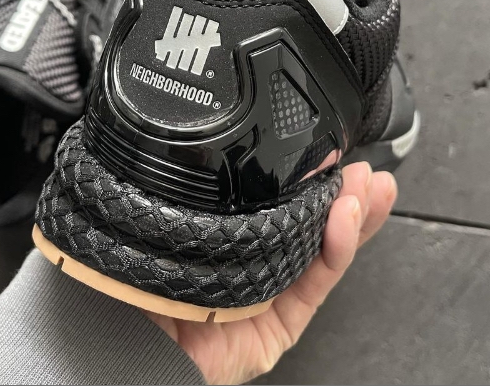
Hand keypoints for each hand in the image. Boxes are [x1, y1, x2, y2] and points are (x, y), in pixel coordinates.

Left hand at [145, 161, 397, 383]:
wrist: (119, 346)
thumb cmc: (124, 285)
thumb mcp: (165, 220)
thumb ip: (199, 192)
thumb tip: (217, 143)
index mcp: (218, 240)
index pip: (272, 203)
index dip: (304, 176)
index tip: (326, 151)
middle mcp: (246, 266)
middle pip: (308, 223)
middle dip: (341, 192)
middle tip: (359, 168)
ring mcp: (267, 296)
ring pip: (324, 249)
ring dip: (354, 214)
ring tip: (370, 186)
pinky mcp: (282, 328)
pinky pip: (318, 282)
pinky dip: (341, 247)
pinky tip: (349, 216)